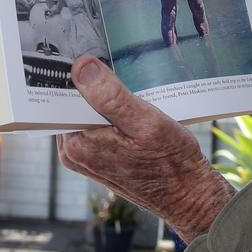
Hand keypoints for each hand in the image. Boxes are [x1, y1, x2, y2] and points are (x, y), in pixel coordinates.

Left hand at [57, 56, 235, 241]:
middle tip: (123, 76)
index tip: (97, 57)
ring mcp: (85, 156)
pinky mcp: (99, 157)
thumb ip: (110, 95)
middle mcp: (74, 152)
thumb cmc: (171, 161)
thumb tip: (81, 66)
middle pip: (76, 103)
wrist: (187, 193)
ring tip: (133, 95)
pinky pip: (99, 124)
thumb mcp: (145, 121)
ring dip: (109, 99)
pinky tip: (134, 111)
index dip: (82, 74)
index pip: (65, 97)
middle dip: (97, 87)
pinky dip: (114, 113)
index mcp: (78, 144)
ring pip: (90, 112)